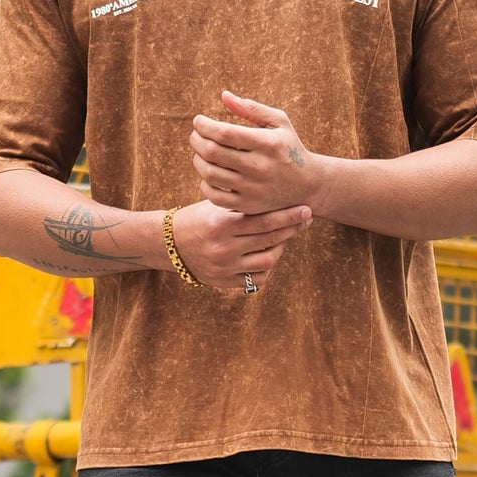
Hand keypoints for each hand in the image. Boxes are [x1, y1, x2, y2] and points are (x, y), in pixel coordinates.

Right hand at [168, 199, 310, 293]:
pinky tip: (268, 254)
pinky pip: (257, 279)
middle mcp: (224, 247)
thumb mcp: (216, 206)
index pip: (263, 220)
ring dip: (280, 248)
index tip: (306, 208)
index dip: (288, 215)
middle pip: (269, 239)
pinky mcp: (224, 282)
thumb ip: (243, 204)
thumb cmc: (199, 218)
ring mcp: (225, 267)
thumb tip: (280, 195)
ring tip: (282, 237)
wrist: (170, 244)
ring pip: (267, 261)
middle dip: (292, 228)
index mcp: (221, 224)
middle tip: (306, 219)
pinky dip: (267, 268)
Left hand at [191, 92, 324, 214]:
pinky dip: (205, 183)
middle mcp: (260, 167)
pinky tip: (208, 173)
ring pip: (210, 174)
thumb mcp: (279, 122)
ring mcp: (254, 189)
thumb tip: (224, 95)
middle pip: (213, 152)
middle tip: (195, 135)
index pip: (224, 133)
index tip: (198, 121)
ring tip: (200, 152)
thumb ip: (252, 108)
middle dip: (197, 140)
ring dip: (198, 160)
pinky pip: (215, 196)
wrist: (308, 185)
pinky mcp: (249, 206)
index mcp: (267, 144)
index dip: (204, 126)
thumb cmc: (288, 147)